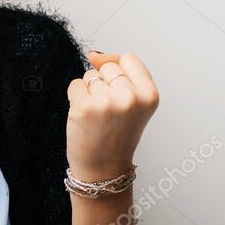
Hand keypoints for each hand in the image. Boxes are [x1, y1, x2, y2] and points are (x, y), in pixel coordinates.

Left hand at [65, 51, 159, 180]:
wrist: (103, 169)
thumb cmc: (116, 136)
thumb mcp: (133, 104)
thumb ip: (121, 75)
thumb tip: (93, 54)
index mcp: (149, 95)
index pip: (128, 59)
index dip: (116, 69)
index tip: (115, 89)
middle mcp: (131, 96)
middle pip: (107, 66)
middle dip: (102, 82)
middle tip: (108, 110)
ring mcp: (107, 101)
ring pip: (89, 75)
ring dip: (88, 91)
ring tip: (97, 115)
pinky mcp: (85, 107)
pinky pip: (74, 85)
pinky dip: (75, 98)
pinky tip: (84, 117)